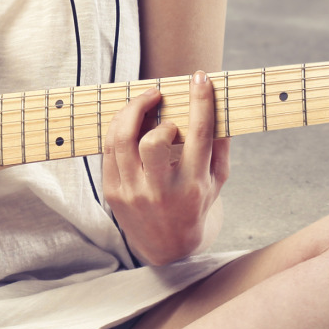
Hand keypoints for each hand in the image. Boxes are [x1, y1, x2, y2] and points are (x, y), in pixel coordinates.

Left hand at [101, 74, 228, 265]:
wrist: (169, 250)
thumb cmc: (197, 207)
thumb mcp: (217, 183)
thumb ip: (220, 148)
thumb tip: (220, 109)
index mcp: (194, 185)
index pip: (199, 136)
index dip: (200, 102)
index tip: (200, 78)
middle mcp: (162, 191)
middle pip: (152, 141)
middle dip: (152, 111)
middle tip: (159, 99)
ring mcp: (134, 193)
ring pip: (122, 140)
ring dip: (130, 111)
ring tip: (142, 102)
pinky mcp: (113, 193)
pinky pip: (107, 150)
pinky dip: (117, 128)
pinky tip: (128, 121)